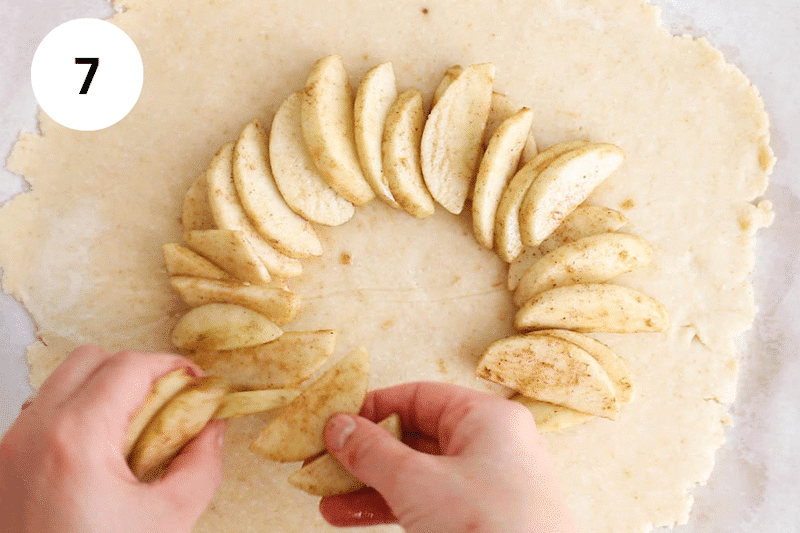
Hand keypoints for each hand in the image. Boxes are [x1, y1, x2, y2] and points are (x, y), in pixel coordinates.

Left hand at [0, 345, 224, 532]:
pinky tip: (101, 454)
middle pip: (90, 359)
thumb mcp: (168, 522)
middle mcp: (33, 433)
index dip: (173, 366)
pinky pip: (42, 414)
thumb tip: (212, 428)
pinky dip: (76, 414)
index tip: (197, 385)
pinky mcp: (1, 466)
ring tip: (134, 431)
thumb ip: (201, 465)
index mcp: (76, 439)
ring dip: (103, 390)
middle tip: (167, 404)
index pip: (130, 366)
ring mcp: (8, 448)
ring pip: (62, 382)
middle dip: (136, 372)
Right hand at [320, 382, 577, 532]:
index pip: (418, 396)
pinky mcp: (482, 518)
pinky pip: (428, 502)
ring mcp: (487, 484)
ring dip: (370, 484)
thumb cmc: (487, 527)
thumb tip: (337, 426)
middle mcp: (491, 444)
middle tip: (322, 463)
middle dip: (364, 453)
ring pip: (417, 473)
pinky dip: (390, 506)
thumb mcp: (418, 484)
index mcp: (487, 418)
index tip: (333, 424)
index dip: (372, 408)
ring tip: (325, 497)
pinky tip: (350, 515)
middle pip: (414, 436)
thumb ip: (372, 452)